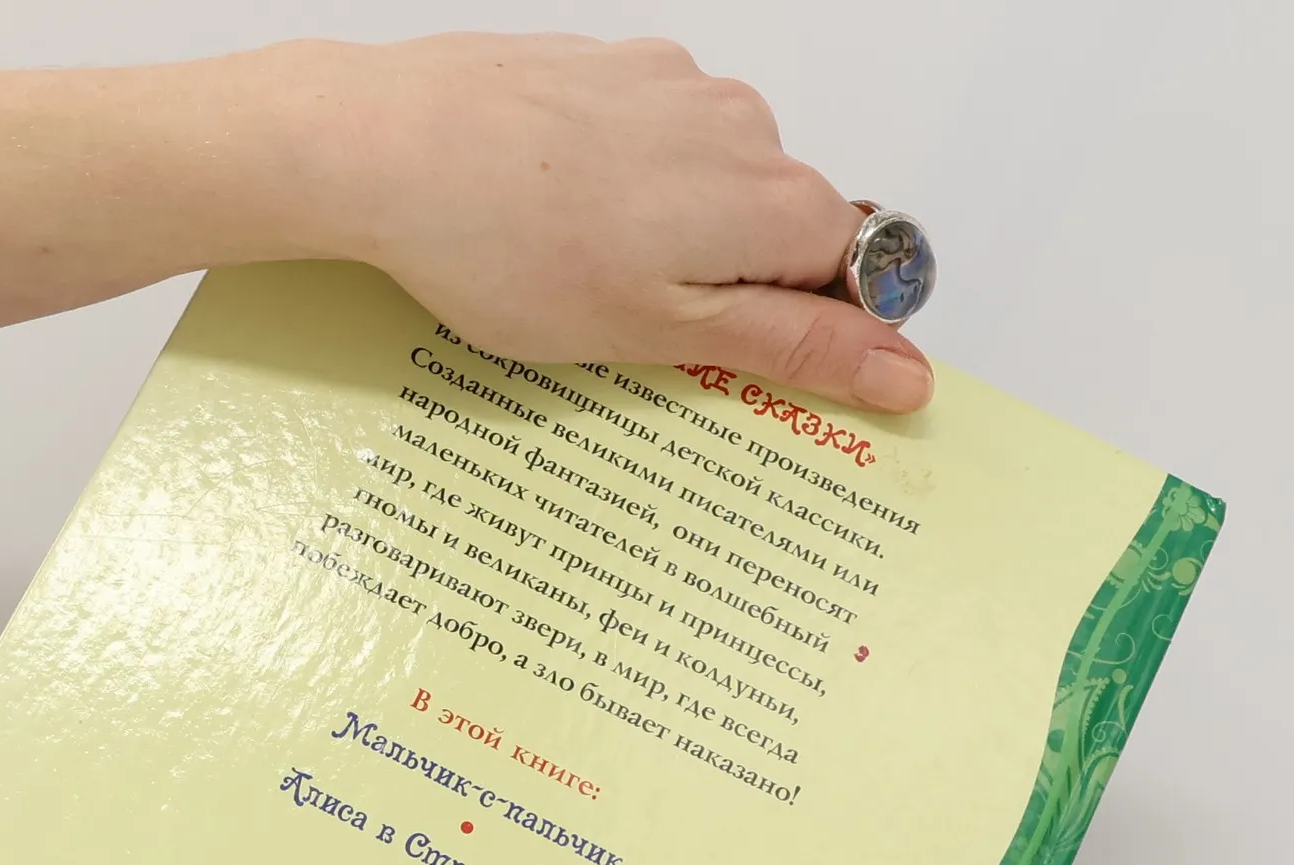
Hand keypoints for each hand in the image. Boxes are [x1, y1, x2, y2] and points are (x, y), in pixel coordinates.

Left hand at [270, 33, 931, 414]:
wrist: (387, 149)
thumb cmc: (510, 252)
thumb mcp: (665, 331)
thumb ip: (795, 346)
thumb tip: (906, 371)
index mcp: (770, 197)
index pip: (854, 268)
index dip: (811, 324)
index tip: (747, 359)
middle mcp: (742, 122)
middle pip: (785, 221)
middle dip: (732, 281)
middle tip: (639, 324)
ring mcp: (674, 83)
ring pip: (714, 179)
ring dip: (675, 232)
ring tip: (580, 268)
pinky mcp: (610, 65)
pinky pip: (652, 139)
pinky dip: (625, 183)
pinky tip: (554, 213)